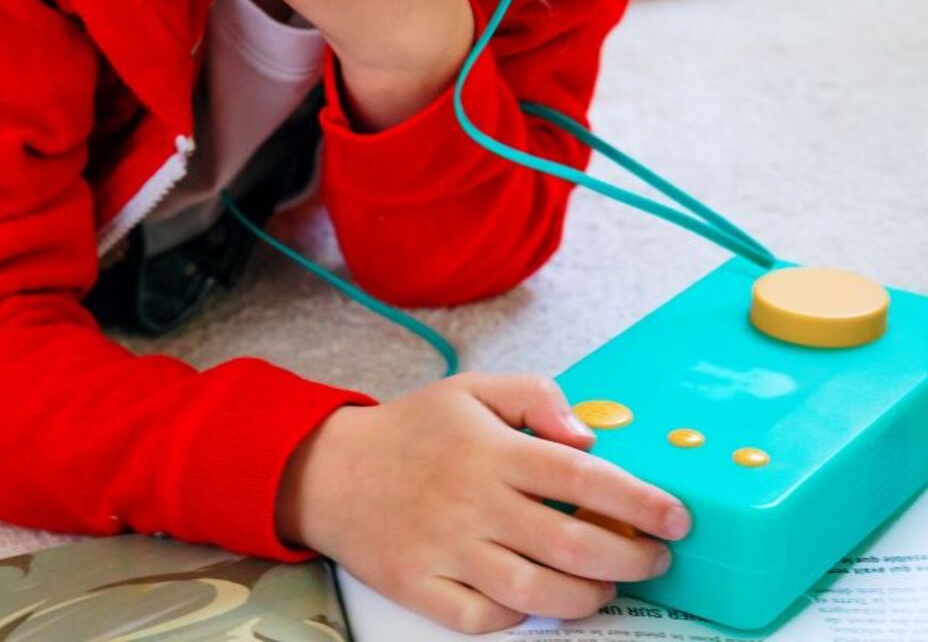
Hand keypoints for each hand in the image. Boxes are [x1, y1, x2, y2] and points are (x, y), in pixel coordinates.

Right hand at [276, 374, 691, 634]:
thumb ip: (535, 396)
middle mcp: (473, 502)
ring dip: (587, 597)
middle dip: (631, 558)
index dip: (638, 500)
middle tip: (655, 557)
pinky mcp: (423, 588)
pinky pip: (484, 621)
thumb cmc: (412, 430)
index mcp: (490, 450)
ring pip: (536, 595)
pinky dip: (520, 621)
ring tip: (607, 584)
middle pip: (571, 545)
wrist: (332, 471)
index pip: (581, 476)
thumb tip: (587, 434)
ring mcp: (448, 550)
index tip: (677, 516)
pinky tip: (540, 603)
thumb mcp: (471, 390)